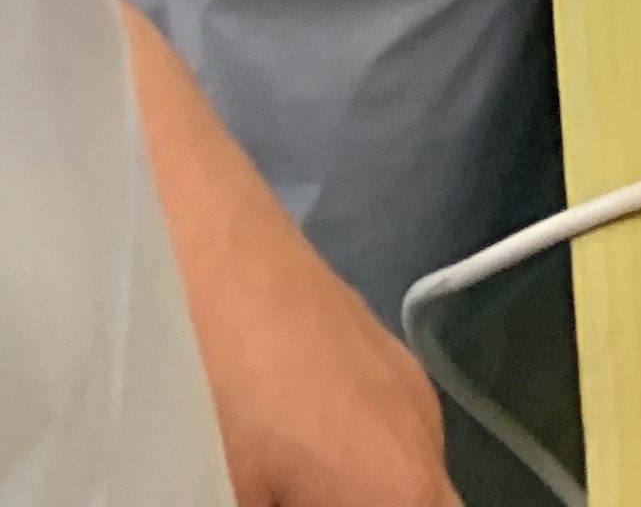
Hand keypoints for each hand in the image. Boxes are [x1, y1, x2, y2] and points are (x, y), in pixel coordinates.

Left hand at [122, 7, 458, 506]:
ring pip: (390, 484)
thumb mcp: (219, 489)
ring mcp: (390, 375)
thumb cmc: (197, 372)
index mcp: (402, 481)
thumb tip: (315, 499)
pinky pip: (363, 440)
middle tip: (272, 500)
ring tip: (254, 486)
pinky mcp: (353, 343)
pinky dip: (328, 476)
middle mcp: (420, 427)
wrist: (173, 211)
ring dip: (345, 497)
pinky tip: (254, 467)